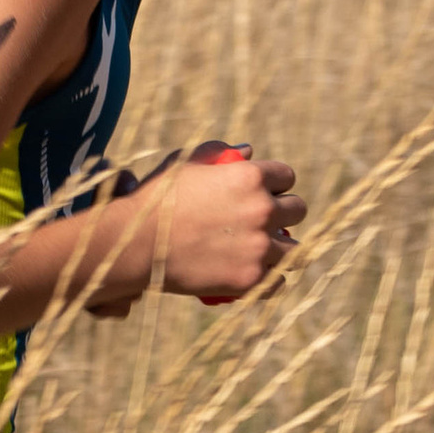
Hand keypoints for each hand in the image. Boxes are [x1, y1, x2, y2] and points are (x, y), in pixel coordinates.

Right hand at [155, 143, 303, 304]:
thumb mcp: (183, 164)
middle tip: (267, 222)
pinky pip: (279, 281)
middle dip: (285, 214)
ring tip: (267, 251)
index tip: (268, 193)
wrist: (136, 246)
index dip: (277, 184)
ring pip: (293, 248)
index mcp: (250, 177)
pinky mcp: (251, 279)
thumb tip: (249, 152)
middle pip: (297, 211)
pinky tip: (261, 275)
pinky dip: (271, 279)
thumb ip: (218, 153)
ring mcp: (259, 247)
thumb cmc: (156, 200)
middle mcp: (262, 210)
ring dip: (282, 248)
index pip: (287, 177)